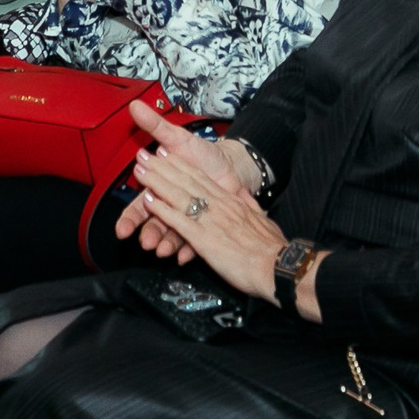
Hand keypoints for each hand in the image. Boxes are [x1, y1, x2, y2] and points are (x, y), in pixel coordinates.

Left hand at [117, 104, 292, 304]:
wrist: (278, 264)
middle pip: (185, 181)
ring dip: (156, 182)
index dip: (181, 165)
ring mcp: (210, 220)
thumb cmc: (271, 247)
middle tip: (144, 156)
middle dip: (162, 167)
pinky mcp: (203, 238)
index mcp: (230, 201)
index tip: (166, 154)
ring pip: (178, 195)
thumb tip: (244, 195)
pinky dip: (162, 210)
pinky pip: (179, 220)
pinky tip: (149, 202)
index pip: (200, 178)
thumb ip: (250, 205)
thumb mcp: (262, 218)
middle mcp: (218, 205)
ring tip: (140, 171)